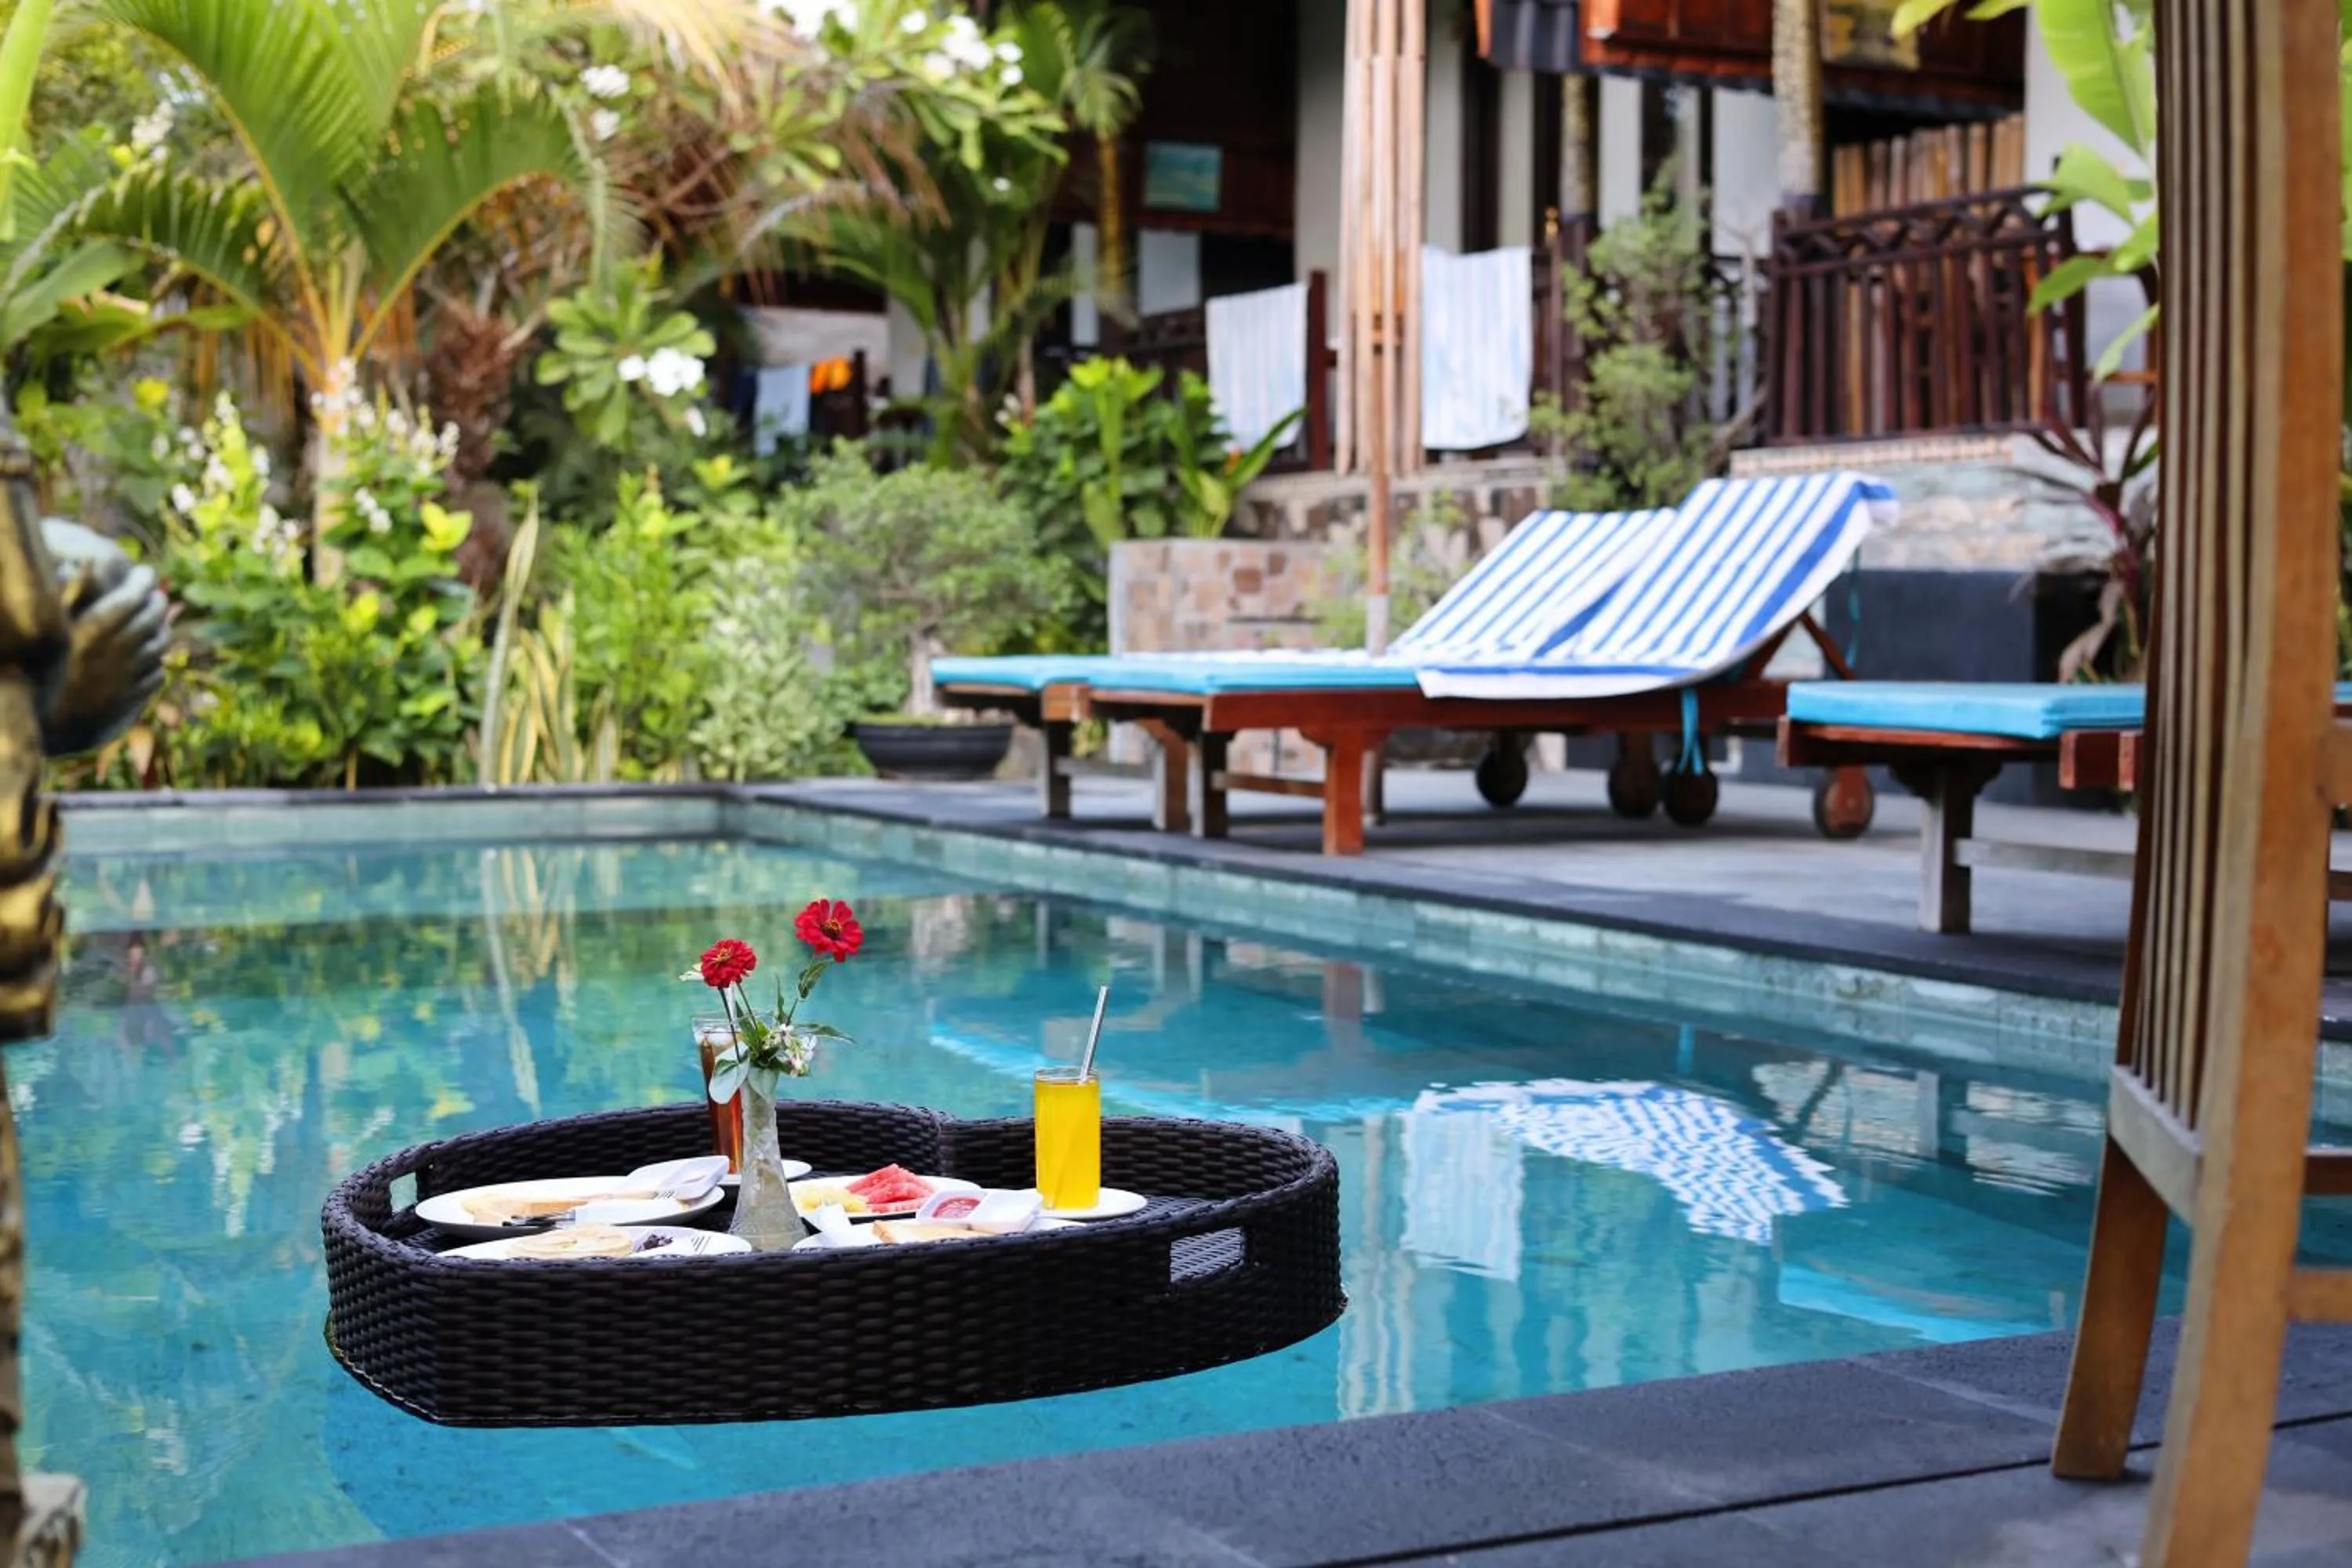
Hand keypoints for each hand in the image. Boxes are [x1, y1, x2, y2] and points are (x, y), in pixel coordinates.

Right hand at [38, 519, 169, 756]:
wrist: (47, 722)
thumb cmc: (43, 669)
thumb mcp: (57, 628)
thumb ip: (71, 595)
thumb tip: (81, 560)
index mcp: (93, 631)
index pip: (131, 597)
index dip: (142, 581)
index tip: (145, 570)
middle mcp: (115, 652)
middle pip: (150, 619)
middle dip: (156, 601)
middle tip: (155, 591)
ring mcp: (128, 676)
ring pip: (158, 645)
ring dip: (161, 629)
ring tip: (157, 619)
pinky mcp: (133, 698)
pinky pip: (156, 672)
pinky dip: (156, 660)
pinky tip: (151, 652)